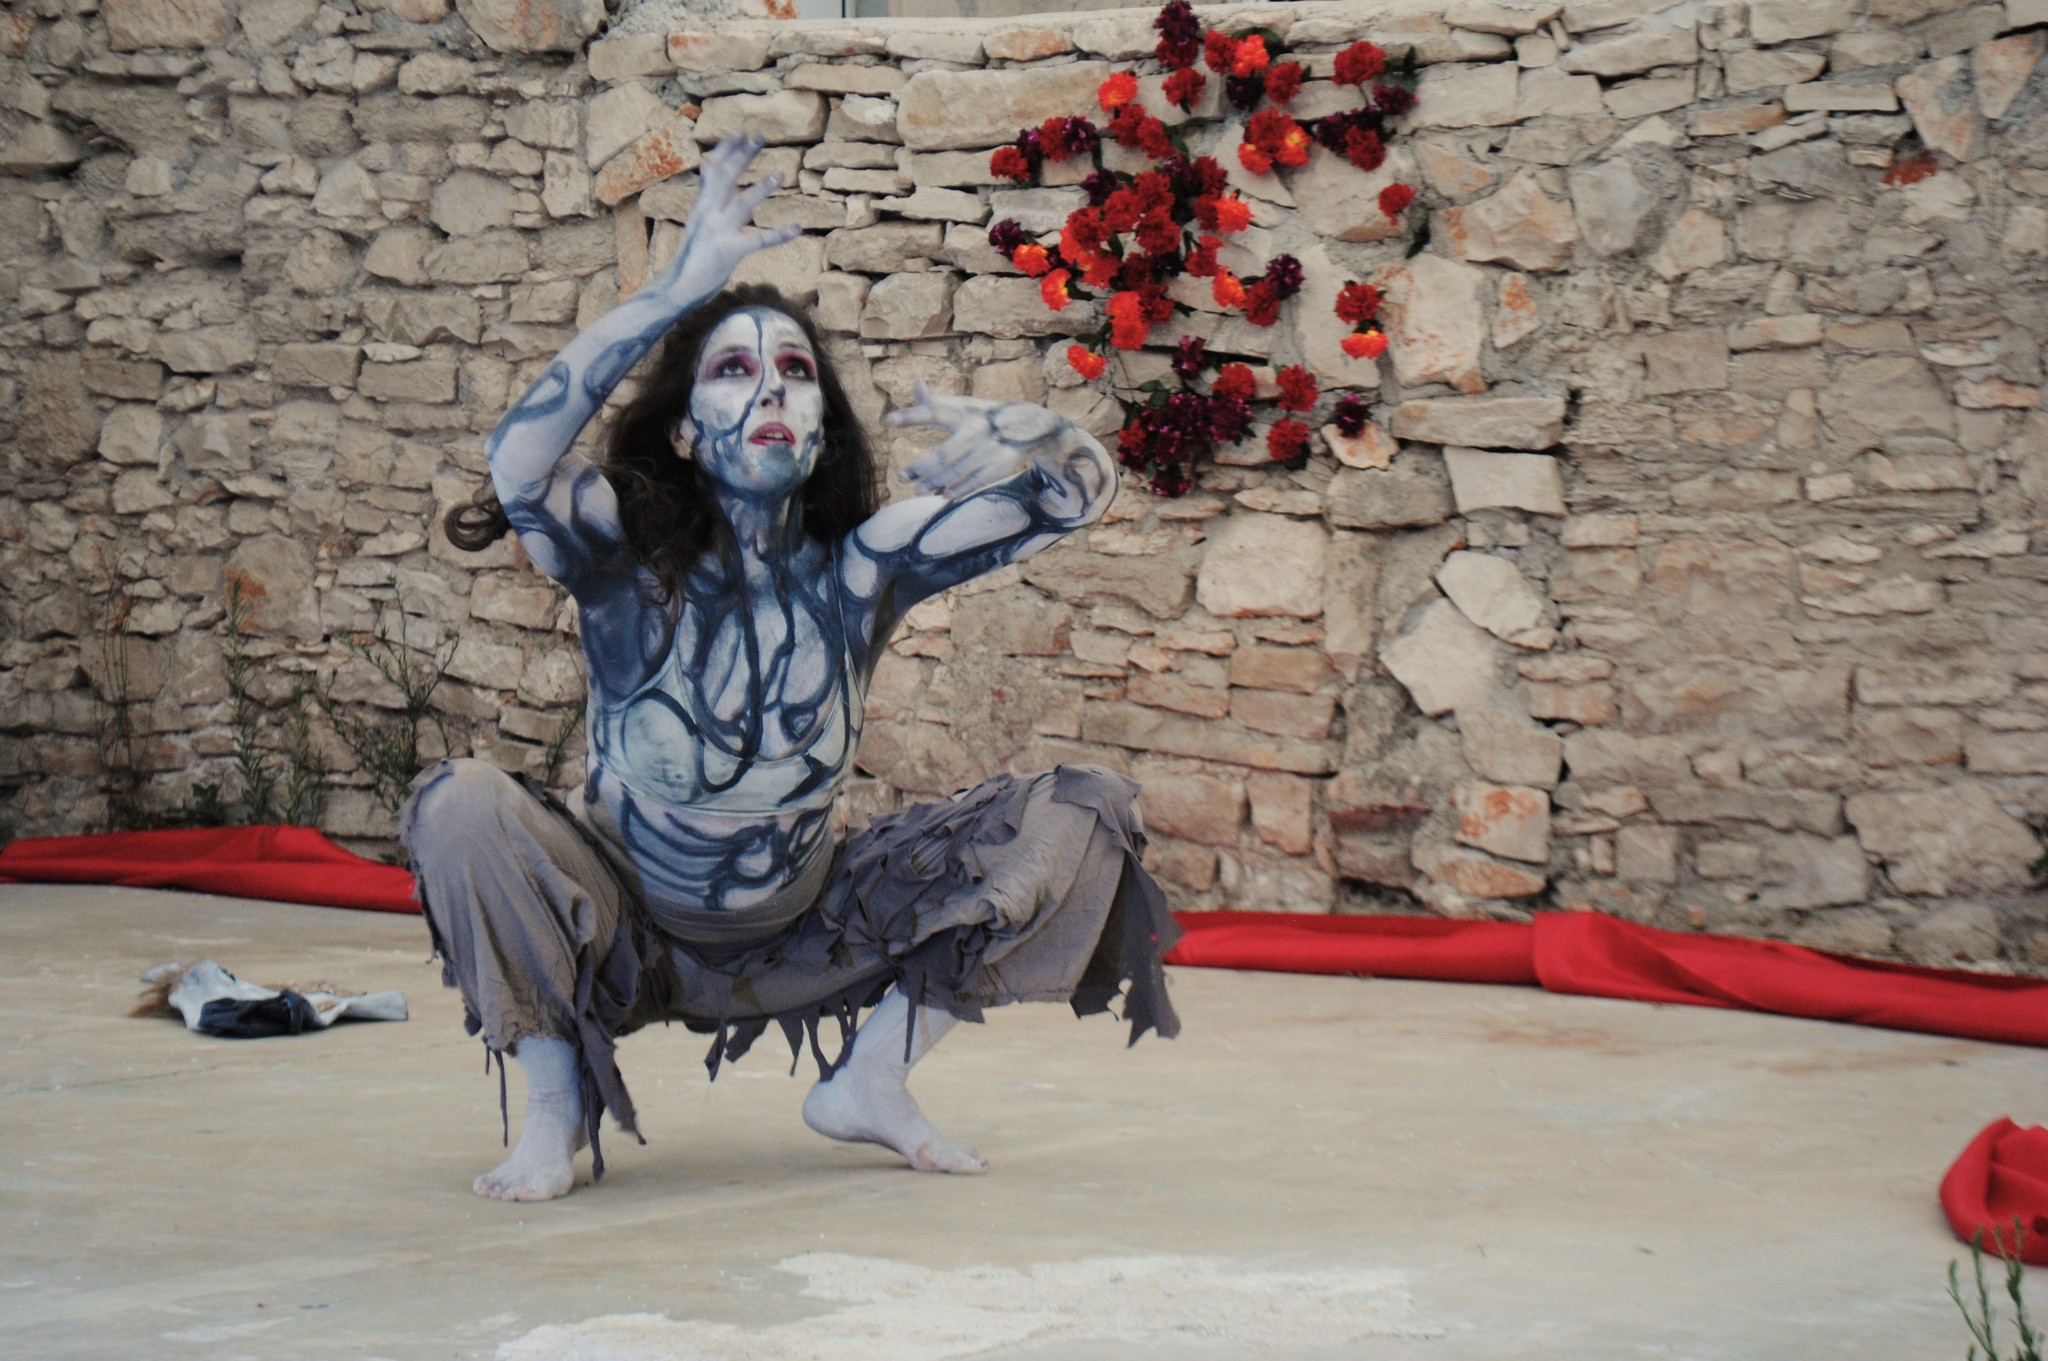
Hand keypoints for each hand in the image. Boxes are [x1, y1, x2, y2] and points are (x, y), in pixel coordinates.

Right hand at [660, 132, 800, 299]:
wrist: (677, 286)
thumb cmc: (692, 256)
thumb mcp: (698, 223)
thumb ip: (708, 203)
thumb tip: (714, 183)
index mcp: (702, 205)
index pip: (713, 169)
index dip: (727, 149)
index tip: (741, 131)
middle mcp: (708, 213)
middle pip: (726, 177)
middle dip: (742, 155)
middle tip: (759, 137)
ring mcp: (718, 231)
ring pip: (742, 204)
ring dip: (762, 187)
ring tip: (781, 173)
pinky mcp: (729, 252)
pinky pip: (758, 241)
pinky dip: (779, 234)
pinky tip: (797, 228)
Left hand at [886, 382, 1066, 500]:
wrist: (1033, 425)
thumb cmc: (987, 415)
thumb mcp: (965, 405)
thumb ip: (938, 401)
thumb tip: (916, 383)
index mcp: (963, 411)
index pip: (932, 412)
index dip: (910, 416)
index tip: (887, 421)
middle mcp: (976, 429)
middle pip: (944, 453)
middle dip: (921, 467)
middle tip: (900, 477)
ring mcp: (990, 448)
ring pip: (958, 469)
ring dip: (936, 482)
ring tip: (916, 490)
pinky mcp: (1002, 464)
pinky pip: (977, 480)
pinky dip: (960, 489)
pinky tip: (944, 495)